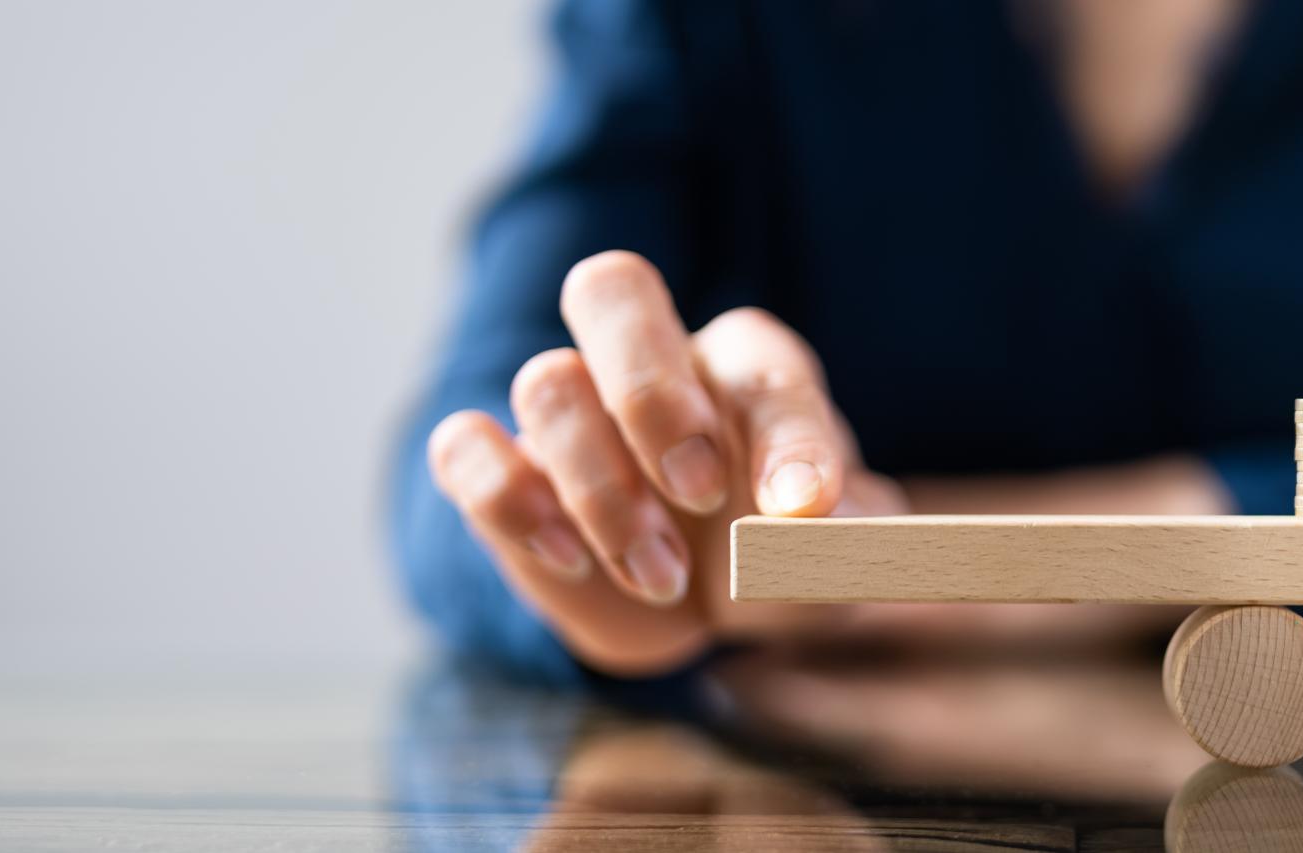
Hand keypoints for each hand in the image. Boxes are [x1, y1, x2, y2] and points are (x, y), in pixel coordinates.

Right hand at [427, 251, 889, 675]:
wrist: (696, 612)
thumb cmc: (773, 564)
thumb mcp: (826, 571)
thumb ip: (839, 552)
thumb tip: (814, 525)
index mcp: (743, 369)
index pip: (762, 367)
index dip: (787, 434)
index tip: (803, 511)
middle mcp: (651, 365)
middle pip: (610, 289)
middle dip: (650, 393)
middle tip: (698, 493)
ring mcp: (570, 412)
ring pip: (543, 381)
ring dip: (601, 492)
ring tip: (662, 579)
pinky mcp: (507, 473)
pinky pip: (463, 444)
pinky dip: (508, 498)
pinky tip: (571, 557)